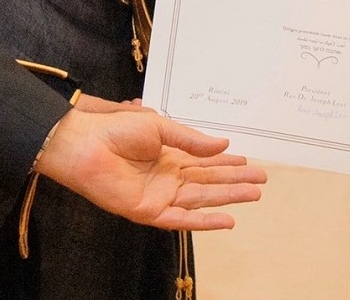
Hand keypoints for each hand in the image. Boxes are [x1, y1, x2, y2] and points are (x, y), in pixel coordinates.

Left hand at [35, 104, 266, 230]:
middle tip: (261, 180)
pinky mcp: (149, 211)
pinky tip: (227, 221)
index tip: (249, 162)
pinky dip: (205, 221)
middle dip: (235, 181)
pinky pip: (181, 220)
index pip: (205, 162)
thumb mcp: (161, 127)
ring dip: (229, 198)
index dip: (227, 163)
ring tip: (254, 194)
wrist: (87, 144)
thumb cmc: (117, 130)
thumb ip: (192, 140)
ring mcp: (160, 195)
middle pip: (209, 182)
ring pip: (202, 199)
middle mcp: (167, 177)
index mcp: (169, 156)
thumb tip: (223, 145)